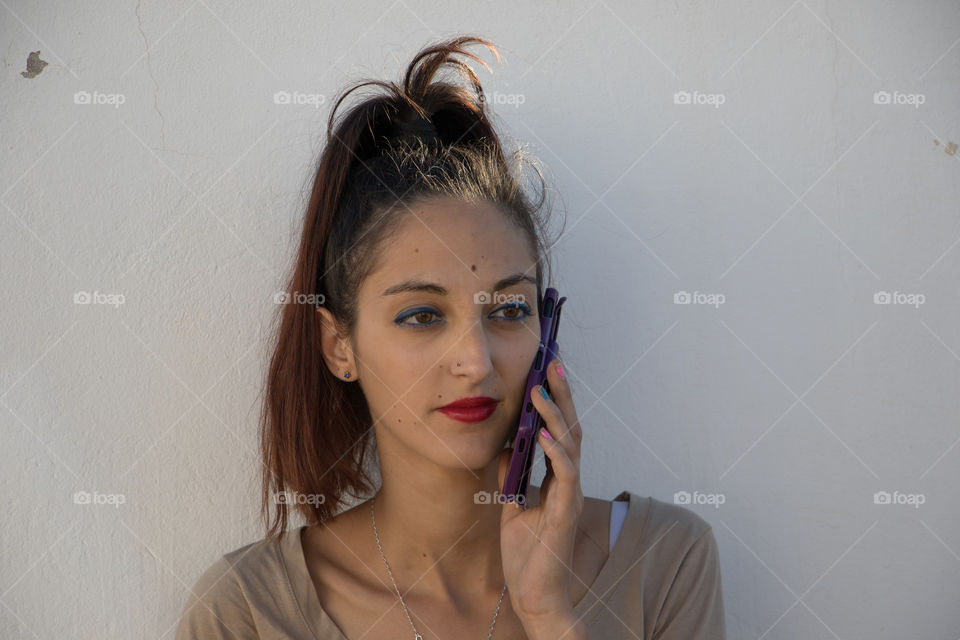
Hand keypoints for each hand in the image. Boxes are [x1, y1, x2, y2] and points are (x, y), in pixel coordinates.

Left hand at [496, 357, 584, 629]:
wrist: (533, 595)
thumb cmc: (526, 555)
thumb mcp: (511, 504)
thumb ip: (512, 474)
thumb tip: (505, 444)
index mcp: (557, 479)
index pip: (560, 430)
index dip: (555, 401)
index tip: (546, 371)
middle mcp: (568, 482)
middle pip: (571, 428)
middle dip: (561, 395)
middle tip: (552, 363)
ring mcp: (570, 496)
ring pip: (570, 445)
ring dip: (555, 415)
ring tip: (540, 389)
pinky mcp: (565, 512)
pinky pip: (564, 475)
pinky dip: (555, 452)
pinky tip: (544, 434)